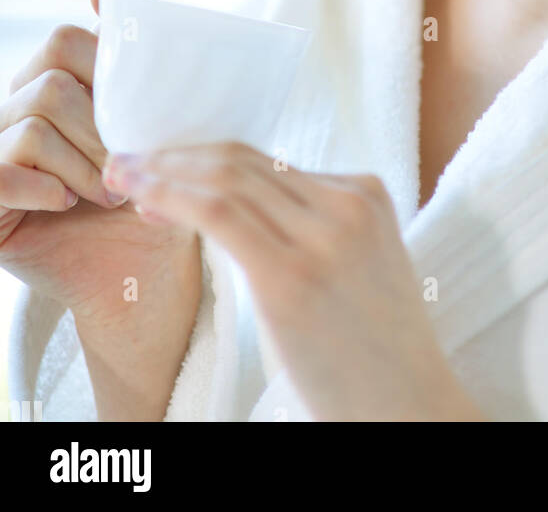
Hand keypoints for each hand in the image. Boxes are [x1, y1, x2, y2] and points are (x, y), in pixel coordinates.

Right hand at [0, 0, 198, 328]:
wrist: (138, 274)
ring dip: (83, 161)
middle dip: (99, 123)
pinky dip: (45, 187)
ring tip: (111, 192)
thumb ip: (143, 64)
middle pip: (50, 79)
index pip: (64, 39)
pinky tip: (67, 203)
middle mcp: (17, 109)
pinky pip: (2, 170)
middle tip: (129, 161)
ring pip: (33, 123)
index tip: (134, 104)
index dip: (104, 64)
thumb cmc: (151, 193)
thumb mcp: (160, 125)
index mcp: (55, 81)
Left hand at [103, 142, 486, 420]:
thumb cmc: (376, 349)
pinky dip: (173, 198)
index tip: (159, 166)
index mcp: (367, 193)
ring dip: (163, 173)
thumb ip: (315, 227)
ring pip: (226, 178)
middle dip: (174, 155)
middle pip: (244, 159)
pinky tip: (145, 203)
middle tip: (126, 160)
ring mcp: (322, 236)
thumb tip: (240, 209)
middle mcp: (347, 202)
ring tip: (123, 179)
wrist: (410, 406)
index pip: (267, 158)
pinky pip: (220, 214)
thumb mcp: (360, 264)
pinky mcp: (291, 276)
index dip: (202, 156)